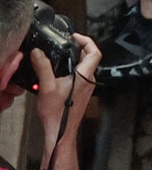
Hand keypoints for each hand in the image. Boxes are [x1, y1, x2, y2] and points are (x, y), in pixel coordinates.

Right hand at [33, 34, 98, 159]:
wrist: (61, 132)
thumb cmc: (56, 112)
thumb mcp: (46, 86)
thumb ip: (43, 67)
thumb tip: (38, 52)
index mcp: (85, 75)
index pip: (95, 52)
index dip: (86, 41)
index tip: (74, 37)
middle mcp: (89, 80)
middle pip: (90, 58)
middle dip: (79, 48)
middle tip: (65, 44)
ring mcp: (87, 87)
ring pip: (85, 67)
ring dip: (75, 59)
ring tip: (60, 55)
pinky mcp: (82, 93)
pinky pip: (80, 75)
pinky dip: (72, 69)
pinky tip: (59, 72)